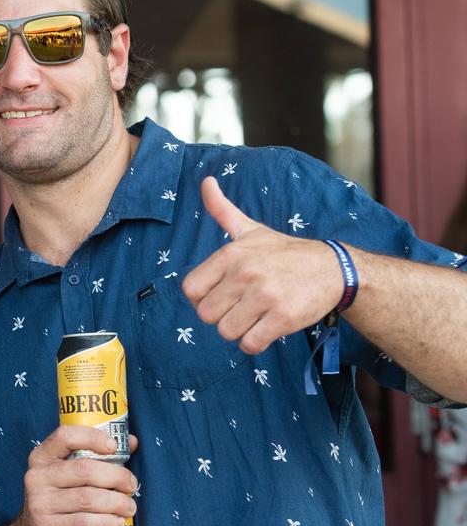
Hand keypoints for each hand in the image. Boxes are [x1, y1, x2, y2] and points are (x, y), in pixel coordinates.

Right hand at [15, 426, 138, 525]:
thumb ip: (97, 458)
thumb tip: (132, 441)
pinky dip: (106, 523)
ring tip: (129, 508)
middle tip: (131, 485)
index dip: (92, 437)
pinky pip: (84, 522)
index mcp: (42, 458)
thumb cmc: (59, 504)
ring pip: (87, 498)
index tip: (114, 446)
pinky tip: (117, 524)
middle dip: (116, 476)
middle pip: (84, 469)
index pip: (65, 436)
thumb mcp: (69, 478)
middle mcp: (37, 477)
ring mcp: (40, 503)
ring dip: (116, 502)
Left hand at [182, 176, 343, 354]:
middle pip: (207, 315)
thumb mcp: (250, 230)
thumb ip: (222, 210)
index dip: (202, 298)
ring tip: (254, 317)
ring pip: (226, 332)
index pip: (191, 290)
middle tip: (240, 307)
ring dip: (238, 331)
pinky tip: (266, 329)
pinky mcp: (284, 318)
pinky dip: (254, 343)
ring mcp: (265, 296)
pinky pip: (250, 344)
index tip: (220, 294)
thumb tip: (205, 181)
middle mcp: (246, 273)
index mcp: (232, 254)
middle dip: (221, 316)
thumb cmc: (284, 252)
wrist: (334, 268)